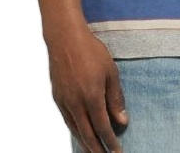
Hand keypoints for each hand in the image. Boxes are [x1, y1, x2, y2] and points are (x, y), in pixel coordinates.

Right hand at [47, 26, 127, 152]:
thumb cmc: (91, 51)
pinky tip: (80, 132)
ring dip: (85, 142)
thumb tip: (121, 120)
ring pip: (75, 129)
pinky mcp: (57, 97)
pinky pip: (67, 120)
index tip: (117, 151)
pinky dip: (75, 130)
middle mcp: (76, 103)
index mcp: (92, 97)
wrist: (65, 39)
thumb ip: (115, 98)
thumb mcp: (111, 72)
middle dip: (97, 149)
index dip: (110, 142)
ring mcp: (64, 101)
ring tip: (93, 150)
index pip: (102, 127)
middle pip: (87, 134)